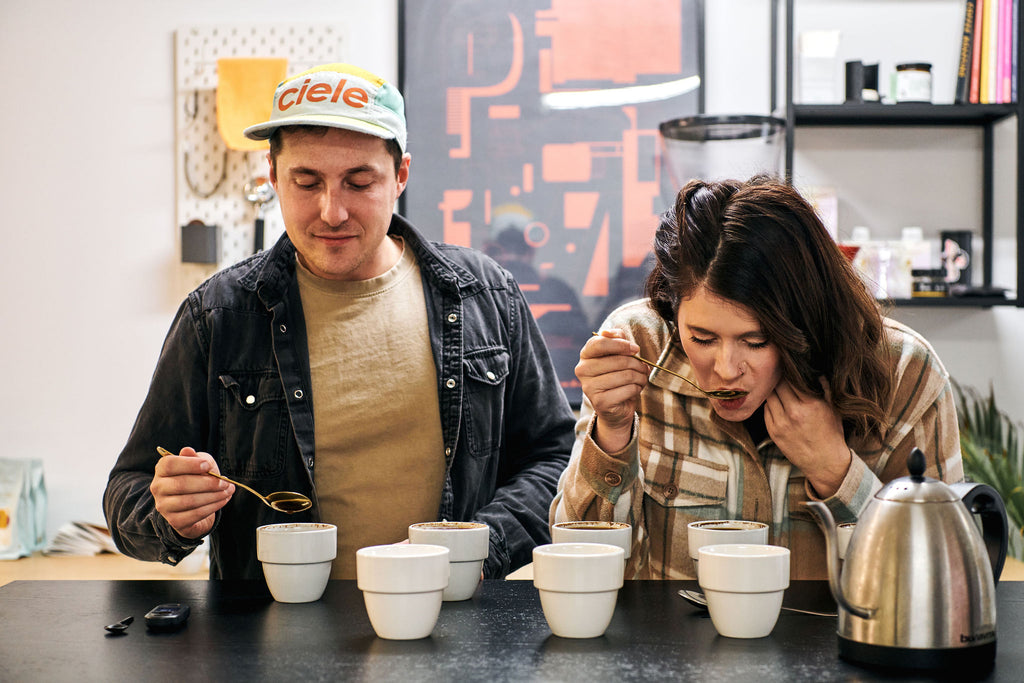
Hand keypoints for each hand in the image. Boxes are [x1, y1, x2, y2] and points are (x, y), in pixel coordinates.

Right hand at [151, 447, 233, 538]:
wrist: (194, 505)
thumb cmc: (197, 478)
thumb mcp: (199, 464)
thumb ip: (196, 458)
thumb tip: (187, 450)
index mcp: (162, 470)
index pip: (169, 464)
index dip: (189, 464)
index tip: (208, 466)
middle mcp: (158, 488)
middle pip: (181, 484)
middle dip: (208, 483)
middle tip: (225, 482)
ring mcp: (164, 506)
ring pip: (190, 501)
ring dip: (214, 495)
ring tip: (229, 490)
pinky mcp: (174, 521)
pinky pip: (196, 514)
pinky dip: (213, 506)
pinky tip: (224, 499)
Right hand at [576, 329, 648, 451]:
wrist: (616, 407)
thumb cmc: (618, 375)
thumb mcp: (618, 354)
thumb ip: (617, 339)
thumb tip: (615, 333)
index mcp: (585, 355)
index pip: (600, 343)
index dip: (621, 344)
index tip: (635, 349)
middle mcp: (582, 370)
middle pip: (617, 360)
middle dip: (637, 364)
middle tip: (643, 367)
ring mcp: (589, 387)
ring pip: (626, 375)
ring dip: (640, 376)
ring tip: (640, 378)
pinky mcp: (600, 402)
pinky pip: (628, 389)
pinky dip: (637, 389)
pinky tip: (635, 389)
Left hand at [763, 379, 850, 497]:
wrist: (825, 462)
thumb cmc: (832, 434)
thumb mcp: (834, 409)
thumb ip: (825, 389)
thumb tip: (816, 371)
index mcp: (811, 404)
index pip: (792, 378)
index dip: (789, 370)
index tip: (788, 365)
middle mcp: (794, 412)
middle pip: (778, 385)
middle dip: (779, 377)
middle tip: (779, 372)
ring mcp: (781, 423)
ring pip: (769, 396)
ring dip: (772, 390)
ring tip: (777, 386)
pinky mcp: (773, 431)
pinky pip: (766, 410)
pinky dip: (769, 403)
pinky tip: (776, 401)